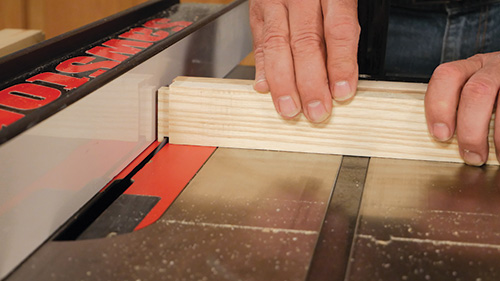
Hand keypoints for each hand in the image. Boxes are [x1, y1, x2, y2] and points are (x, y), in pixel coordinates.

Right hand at [249, 0, 359, 122]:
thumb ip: (342, 28)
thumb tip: (340, 77)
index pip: (338, 29)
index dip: (340, 64)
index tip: (342, 91)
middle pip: (305, 42)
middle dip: (310, 83)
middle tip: (317, 110)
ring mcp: (274, 0)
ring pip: (277, 45)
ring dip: (283, 83)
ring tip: (290, 109)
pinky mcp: (257, 9)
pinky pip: (259, 41)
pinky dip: (262, 67)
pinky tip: (265, 87)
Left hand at [425, 52, 499, 165]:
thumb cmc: (497, 96)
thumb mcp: (479, 94)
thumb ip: (462, 108)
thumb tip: (443, 138)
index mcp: (471, 67)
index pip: (446, 76)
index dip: (439, 105)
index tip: (441, 135)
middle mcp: (493, 66)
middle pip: (475, 91)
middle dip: (469, 128)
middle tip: (471, 155)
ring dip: (498, 136)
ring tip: (498, 156)